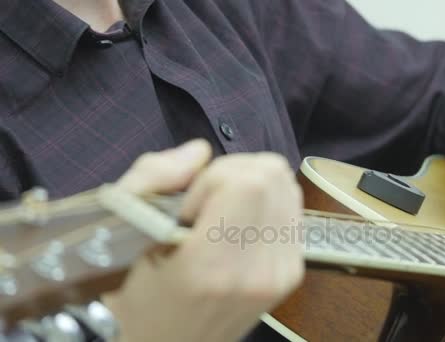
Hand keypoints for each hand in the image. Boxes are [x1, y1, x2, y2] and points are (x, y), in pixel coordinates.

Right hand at [103, 140, 304, 341]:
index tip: (188, 205)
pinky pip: (292, 208)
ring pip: (287, 186)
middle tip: (204, 202)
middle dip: (234, 172)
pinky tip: (237, 224)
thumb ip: (152, 178)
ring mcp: (283, 274)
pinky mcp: (293, 273)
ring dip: (252, 185)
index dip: (214, 177)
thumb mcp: (118, 234)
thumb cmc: (136, 297)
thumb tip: (200, 150)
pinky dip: (266, 203)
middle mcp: (260, 272)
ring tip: (220, 213)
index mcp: (213, 267)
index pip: (249, 182)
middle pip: (274, 176)